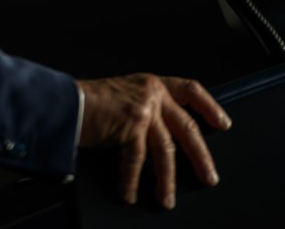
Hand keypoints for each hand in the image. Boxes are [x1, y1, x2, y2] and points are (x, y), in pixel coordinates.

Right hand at [78, 74, 231, 209]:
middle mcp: (151, 93)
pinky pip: (137, 160)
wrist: (62, 102)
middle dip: (200, 156)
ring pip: (166, 150)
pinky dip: (133, 180)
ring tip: (167, 200)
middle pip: (187, 127)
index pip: (190, 89)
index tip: (222, 124)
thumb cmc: (87, 102)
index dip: (209, 107)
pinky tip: (131, 193)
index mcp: (151, 84)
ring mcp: (143, 109)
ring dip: (167, 179)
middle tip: (209, 177)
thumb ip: (145, 109)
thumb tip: (163, 138)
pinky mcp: (130, 125)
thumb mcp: (124, 97)